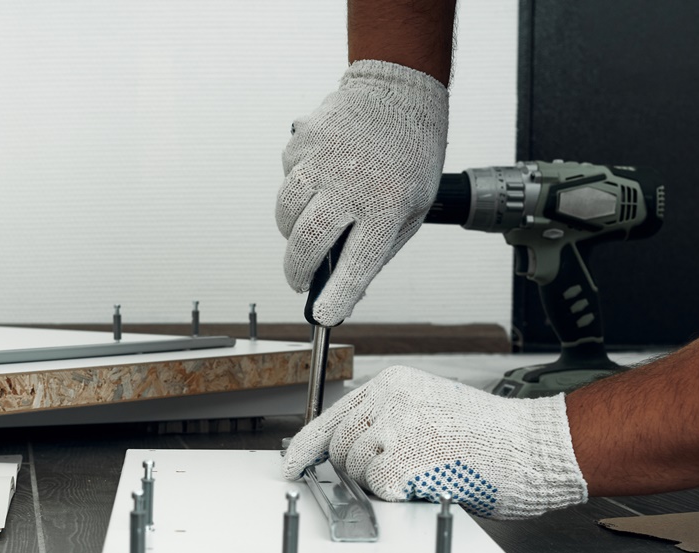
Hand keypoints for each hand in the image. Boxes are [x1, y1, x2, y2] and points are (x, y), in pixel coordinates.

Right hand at [275, 60, 448, 326]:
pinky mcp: (302, 142)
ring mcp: (322, 159)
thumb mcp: (412, 208)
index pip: (357, 263)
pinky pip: (286, 180)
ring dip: (290, 233)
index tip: (322, 316)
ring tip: (306, 232)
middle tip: (300, 281)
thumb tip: (345, 293)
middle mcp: (351, 183)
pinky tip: (318, 181)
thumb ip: (380, 249)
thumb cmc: (410, 156)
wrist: (398, 90)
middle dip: (298, 272)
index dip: (337, 296)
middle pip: (308, 243)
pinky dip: (295, 191)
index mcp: (386, 204)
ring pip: (286, 213)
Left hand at [282, 366, 587, 518]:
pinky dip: (399, 498)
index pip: (331, 415)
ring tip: (428, 473)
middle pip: (338, 448)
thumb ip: (389, 423)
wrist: (537, 446)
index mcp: (393, 383)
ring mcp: (392, 427)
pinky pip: (376, 491)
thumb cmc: (495, 437)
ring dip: (383, 485)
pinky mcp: (400, 459)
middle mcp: (387, 398)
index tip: (293, 465)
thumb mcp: (431, 411)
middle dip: (357, 471)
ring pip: (355, 472)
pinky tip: (430, 483)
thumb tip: (352, 453)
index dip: (307, 446)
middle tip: (400, 476)